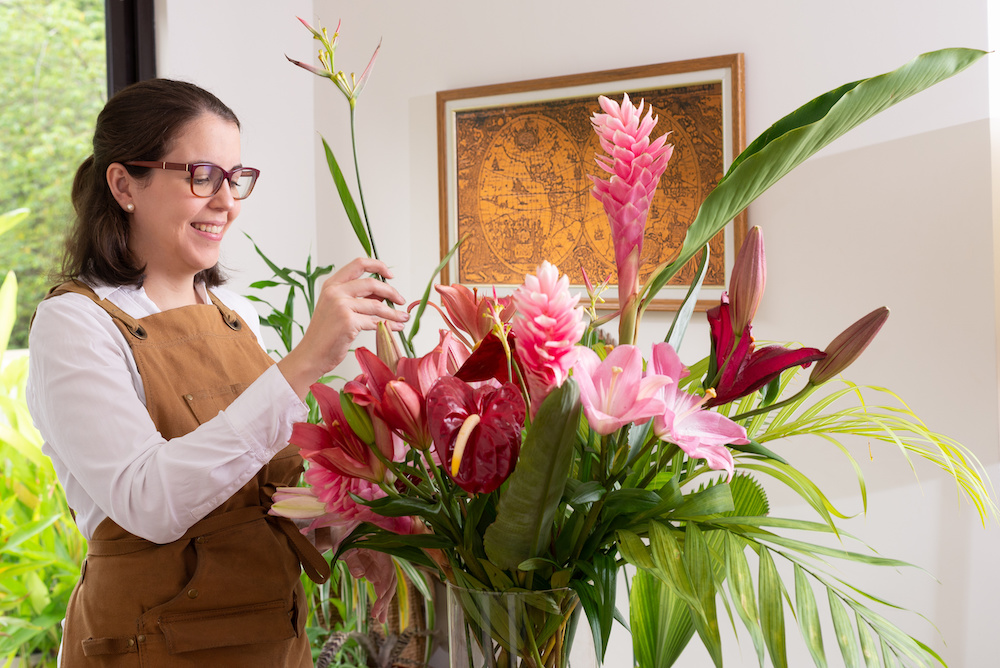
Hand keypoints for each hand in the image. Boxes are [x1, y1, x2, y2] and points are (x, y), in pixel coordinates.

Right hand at [277, 257, 407, 398]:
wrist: (311, 354)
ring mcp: (341, 306)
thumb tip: (383, 294)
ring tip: (404, 317)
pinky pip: (376, 321)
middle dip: (391, 292)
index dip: (378, 266)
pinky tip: (396, 328)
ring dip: (394, 312)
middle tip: (401, 300)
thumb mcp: (336, 308)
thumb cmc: (325, 334)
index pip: (358, 264)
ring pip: (378, 305)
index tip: (390, 275)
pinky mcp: (348, 321)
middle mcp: (335, 291)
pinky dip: (390, 325)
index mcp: (332, 284)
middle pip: (372, 283)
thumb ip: (357, 297)